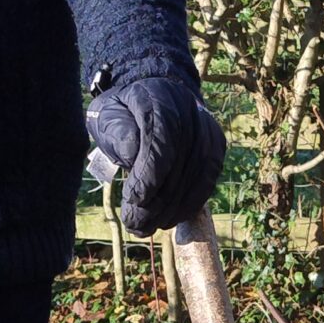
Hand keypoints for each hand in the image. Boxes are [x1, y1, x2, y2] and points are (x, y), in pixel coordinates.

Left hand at [86, 77, 225, 236]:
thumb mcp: (107, 117)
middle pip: (180, 162)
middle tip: (137, 225)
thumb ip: (117, 135)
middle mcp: (189, 110)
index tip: (134, 200)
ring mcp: (206, 128)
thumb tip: (133, 158)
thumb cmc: (123, 113)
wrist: (153, 96)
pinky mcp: (216, 144)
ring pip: (198, 174)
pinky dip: (191, 202)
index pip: (160, 140)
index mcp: (158, 98)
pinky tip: (172, 218)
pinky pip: (209, 178)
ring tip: (151, 226)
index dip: (149, 174)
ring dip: (175, 207)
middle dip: (158, 200)